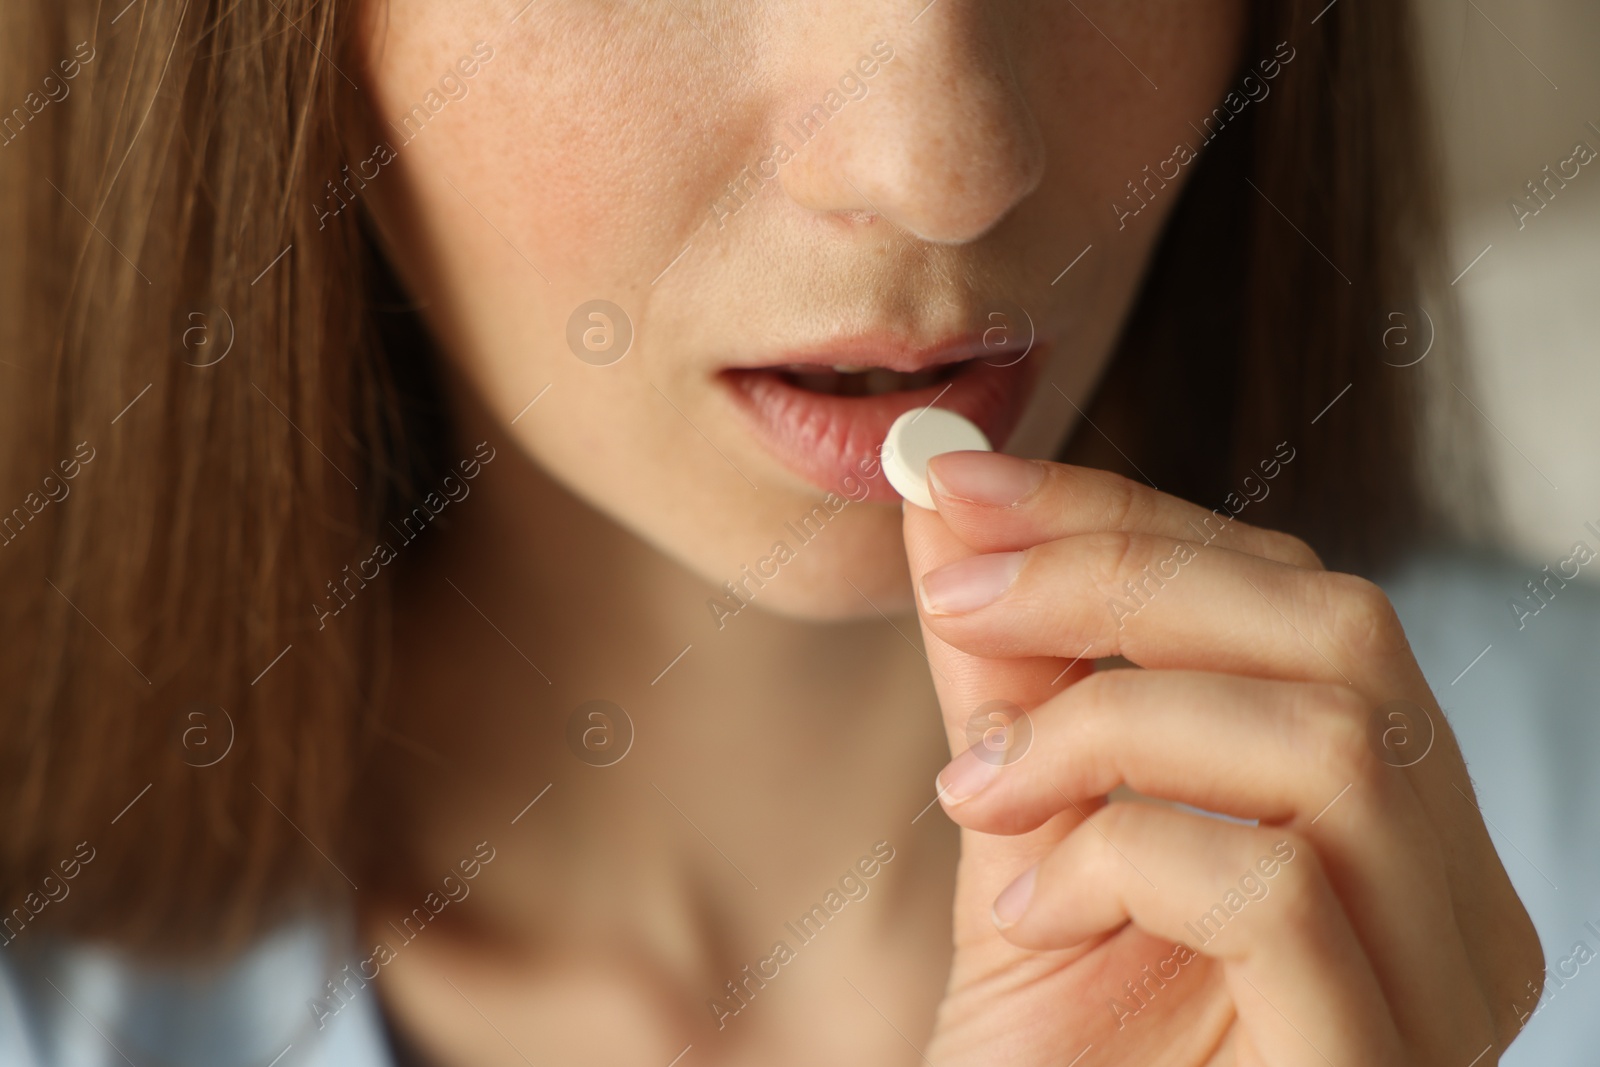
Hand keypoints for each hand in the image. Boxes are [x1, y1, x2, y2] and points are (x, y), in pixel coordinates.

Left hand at [902, 449, 1541, 1065]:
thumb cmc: (1047, 1052)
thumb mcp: (1021, 823)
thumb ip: (1007, 665)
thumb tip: (949, 489)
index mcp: (1386, 826)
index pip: (1300, 601)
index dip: (1128, 517)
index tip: (964, 484)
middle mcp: (1454, 903)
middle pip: (1342, 630)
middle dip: (1117, 577)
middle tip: (956, 599)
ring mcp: (1441, 999)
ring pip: (1327, 738)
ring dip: (1105, 728)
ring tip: (980, 799)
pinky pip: (1278, 885)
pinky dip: (1120, 852)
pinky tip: (1023, 915)